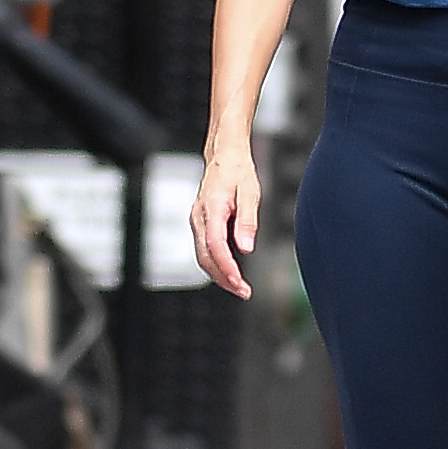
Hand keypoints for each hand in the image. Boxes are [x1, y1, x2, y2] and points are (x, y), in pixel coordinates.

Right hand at [191, 140, 260, 299]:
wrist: (224, 156)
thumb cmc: (238, 171)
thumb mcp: (250, 193)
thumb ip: (247, 221)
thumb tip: (246, 249)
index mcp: (211, 208)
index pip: (215, 245)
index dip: (226, 267)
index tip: (240, 282)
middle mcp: (199, 217)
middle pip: (205, 256)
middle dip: (223, 278)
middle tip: (244, 292)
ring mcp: (197, 221)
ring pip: (203, 256)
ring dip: (219, 274)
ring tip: (239, 287)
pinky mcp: (201, 223)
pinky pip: (205, 249)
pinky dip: (216, 264)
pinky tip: (231, 272)